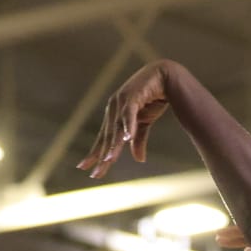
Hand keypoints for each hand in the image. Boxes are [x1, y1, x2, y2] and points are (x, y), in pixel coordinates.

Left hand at [78, 61, 172, 178]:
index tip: (85, 168)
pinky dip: (128, 125)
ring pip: (116, 128)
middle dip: (101, 155)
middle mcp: (113, 109)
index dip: (95, 154)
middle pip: (108, 137)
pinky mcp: (132, 96)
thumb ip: (139, 140)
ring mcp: (121, 101)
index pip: (103, 139)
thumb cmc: (152, 98)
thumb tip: (139, 160)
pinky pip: (129, 113)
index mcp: (114, 116)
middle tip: (96, 173)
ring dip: (113, 144)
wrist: (165, 77)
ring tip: (109, 160)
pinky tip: (127, 137)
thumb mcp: (145, 122)